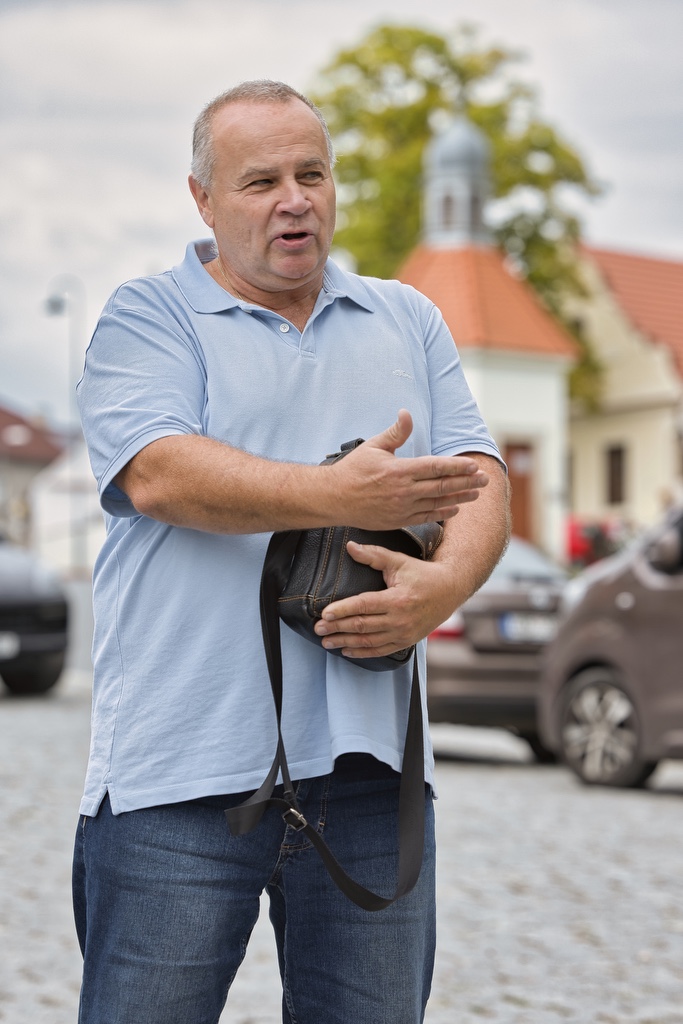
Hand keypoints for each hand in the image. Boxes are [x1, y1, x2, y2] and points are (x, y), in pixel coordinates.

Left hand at [312, 540, 458, 659]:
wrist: (450, 590)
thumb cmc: (423, 574)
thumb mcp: (399, 561)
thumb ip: (373, 555)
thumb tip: (350, 547)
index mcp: (398, 599)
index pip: (363, 606)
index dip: (342, 610)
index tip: (324, 614)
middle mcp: (400, 619)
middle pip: (362, 626)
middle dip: (337, 628)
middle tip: (318, 629)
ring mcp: (404, 633)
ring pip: (369, 641)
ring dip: (345, 642)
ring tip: (327, 642)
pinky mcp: (406, 641)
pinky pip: (380, 651)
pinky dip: (362, 652)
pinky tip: (347, 650)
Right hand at [331, 409, 487, 530]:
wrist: (333, 498)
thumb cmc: (352, 471)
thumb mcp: (373, 446)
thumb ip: (395, 432)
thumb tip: (406, 413)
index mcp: (399, 470)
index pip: (435, 467)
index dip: (457, 467)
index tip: (474, 466)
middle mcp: (403, 491)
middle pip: (442, 486)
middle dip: (466, 483)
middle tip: (485, 480)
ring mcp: (402, 508)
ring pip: (437, 503)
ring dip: (459, 498)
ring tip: (476, 494)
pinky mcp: (398, 520)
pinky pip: (426, 517)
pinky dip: (442, 513)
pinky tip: (455, 508)